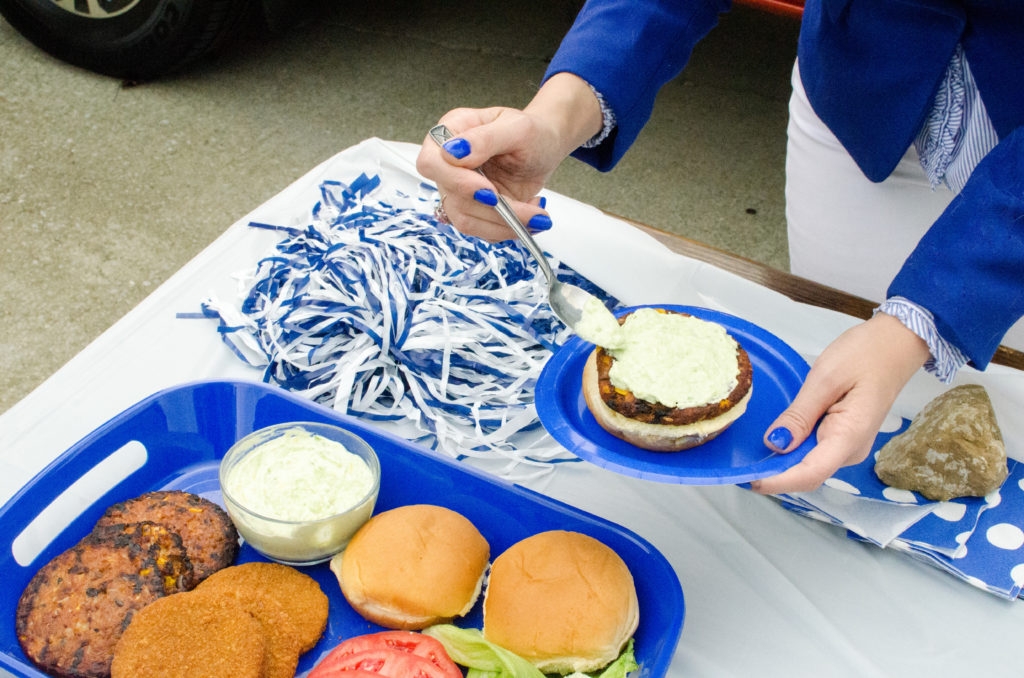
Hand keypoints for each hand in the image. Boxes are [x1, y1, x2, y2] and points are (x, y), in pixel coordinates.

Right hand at [415, 73, 603, 240]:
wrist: (545, 148)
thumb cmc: (531, 132)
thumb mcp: (516, 127)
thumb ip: (484, 138)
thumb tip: (453, 152)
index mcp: (450, 134)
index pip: (431, 163)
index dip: (456, 181)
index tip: (489, 190)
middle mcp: (448, 165)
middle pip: (452, 198)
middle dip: (493, 209)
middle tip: (528, 209)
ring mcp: (459, 190)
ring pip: (467, 221)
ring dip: (505, 224)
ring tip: (537, 215)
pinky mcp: (474, 210)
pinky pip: (482, 230)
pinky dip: (509, 229)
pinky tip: (530, 214)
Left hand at [750, 313, 930, 494]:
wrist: (895, 344)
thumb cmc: (865, 354)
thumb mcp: (825, 379)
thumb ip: (800, 414)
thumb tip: (775, 443)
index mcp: (850, 436)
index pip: (809, 473)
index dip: (777, 481)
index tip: (748, 480)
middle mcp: (851, 450)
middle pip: (807, 474)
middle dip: (774, 475)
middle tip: (739, 468)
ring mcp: (849, 446)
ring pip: (809, 465)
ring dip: (782, 463)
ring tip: (750, 457)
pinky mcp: (843, 438)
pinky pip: (815, 452)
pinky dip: (793, 450)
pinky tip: (775, 440)